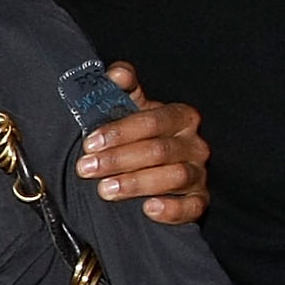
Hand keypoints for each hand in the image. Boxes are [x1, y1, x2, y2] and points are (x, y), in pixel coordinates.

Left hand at [74, 64, 209, 223]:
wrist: (149, 171)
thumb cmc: (136, 136)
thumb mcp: (128, 109)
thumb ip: (122, 87)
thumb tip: (116, 74)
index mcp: (180, 117)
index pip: (154, 120)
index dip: (121, 132)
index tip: (90, 143)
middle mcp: (194, 144)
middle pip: (159, 150)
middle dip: (119, 159)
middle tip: (86, 168)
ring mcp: (199, 173)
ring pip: (174, 176)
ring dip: (137, 183)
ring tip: (105, 190)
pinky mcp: (199, 201)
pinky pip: (192, 207)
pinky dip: (172, 210)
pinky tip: (147, 209)